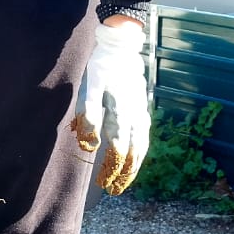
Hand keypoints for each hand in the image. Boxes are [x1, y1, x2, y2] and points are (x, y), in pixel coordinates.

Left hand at [76, 18, 148, 194]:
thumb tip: (90, 146)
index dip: (112, 170)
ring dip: (133, 165)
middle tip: (114, 190)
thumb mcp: (89, 89)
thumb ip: (89, 117)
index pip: (119, 152)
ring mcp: (141, 112)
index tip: (103, 184)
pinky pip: (143, 135)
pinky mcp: (141, 107)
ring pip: (142, 147)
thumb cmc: (101, 66)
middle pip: (134, 154)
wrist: (121, 44)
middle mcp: (136, 118)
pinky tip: (133, 154)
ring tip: (125, 179)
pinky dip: (139, 150)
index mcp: (122, 116)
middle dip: (124, 174)